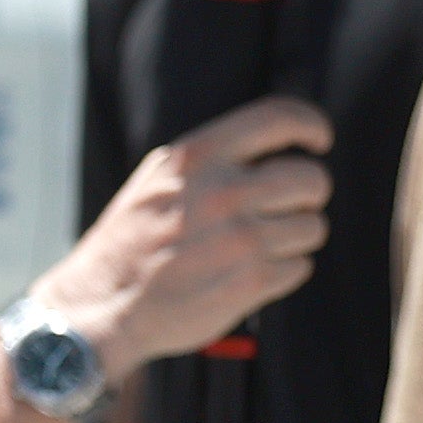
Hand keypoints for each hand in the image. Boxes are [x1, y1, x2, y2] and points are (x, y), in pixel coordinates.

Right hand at [56, 95, 331, 372]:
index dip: (312, 126)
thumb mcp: (158, 178)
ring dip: (294, 236)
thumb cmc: (133, 238)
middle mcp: (222, 192)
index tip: (319, 141)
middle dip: (307, 194)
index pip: (279, 119)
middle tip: (285, 206)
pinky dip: (283, 270)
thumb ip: (212, 159)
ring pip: (313, 226)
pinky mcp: (252, 283)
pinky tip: (246, 271)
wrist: (103, 303)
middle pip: (312, 179)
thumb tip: (278, 146)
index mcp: (196, 157)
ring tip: (256, 244)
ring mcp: (240, 239)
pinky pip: (301, 266)